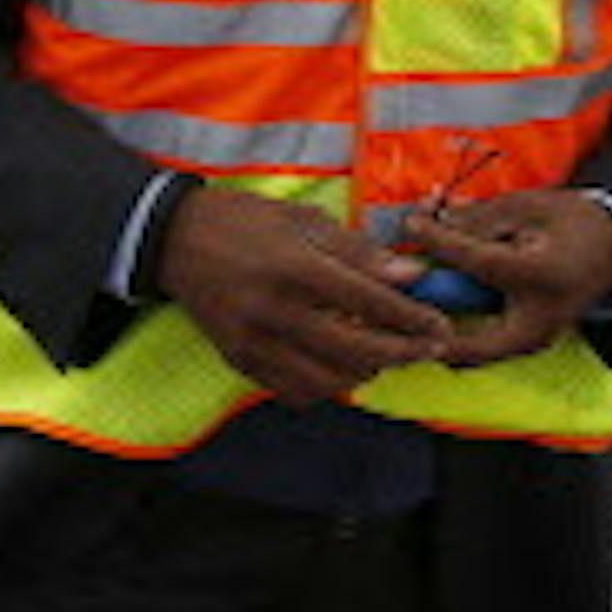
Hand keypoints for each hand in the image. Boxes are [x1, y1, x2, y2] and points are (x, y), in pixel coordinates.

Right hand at [157, 184, 453, 404]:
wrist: (171, 238)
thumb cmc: (240, 221)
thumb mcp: (300, 220)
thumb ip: (356, 252)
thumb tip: (409, 276)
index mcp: (293, 267)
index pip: (370, 302)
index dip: (413, 317)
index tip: (440, 324)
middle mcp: (275, 311)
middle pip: (357, 350)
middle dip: (403, 352)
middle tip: (428, 348)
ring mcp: (255, 341)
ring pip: (329, 381)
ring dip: (366, 372)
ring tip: (382, 354)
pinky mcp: (239, 359)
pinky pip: (294, 391)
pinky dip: (325, 386)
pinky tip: (337, 367)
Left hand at [401, 191, 611, 369]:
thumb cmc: (571, 224)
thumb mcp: (528, 206)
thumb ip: (479, 218)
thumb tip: (430, 222)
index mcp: (541, 278)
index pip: (475, 262)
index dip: (436, 240)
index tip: (407, 223)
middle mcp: (537, 323)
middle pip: (467, 345)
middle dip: (426, 330)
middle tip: (391, 307)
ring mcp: (532, 342)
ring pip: (471, 351)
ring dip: (436, 330)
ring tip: (407, 301)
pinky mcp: (525, 344)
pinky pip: (480, 343)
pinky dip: (454, 328)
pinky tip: (431, 301)